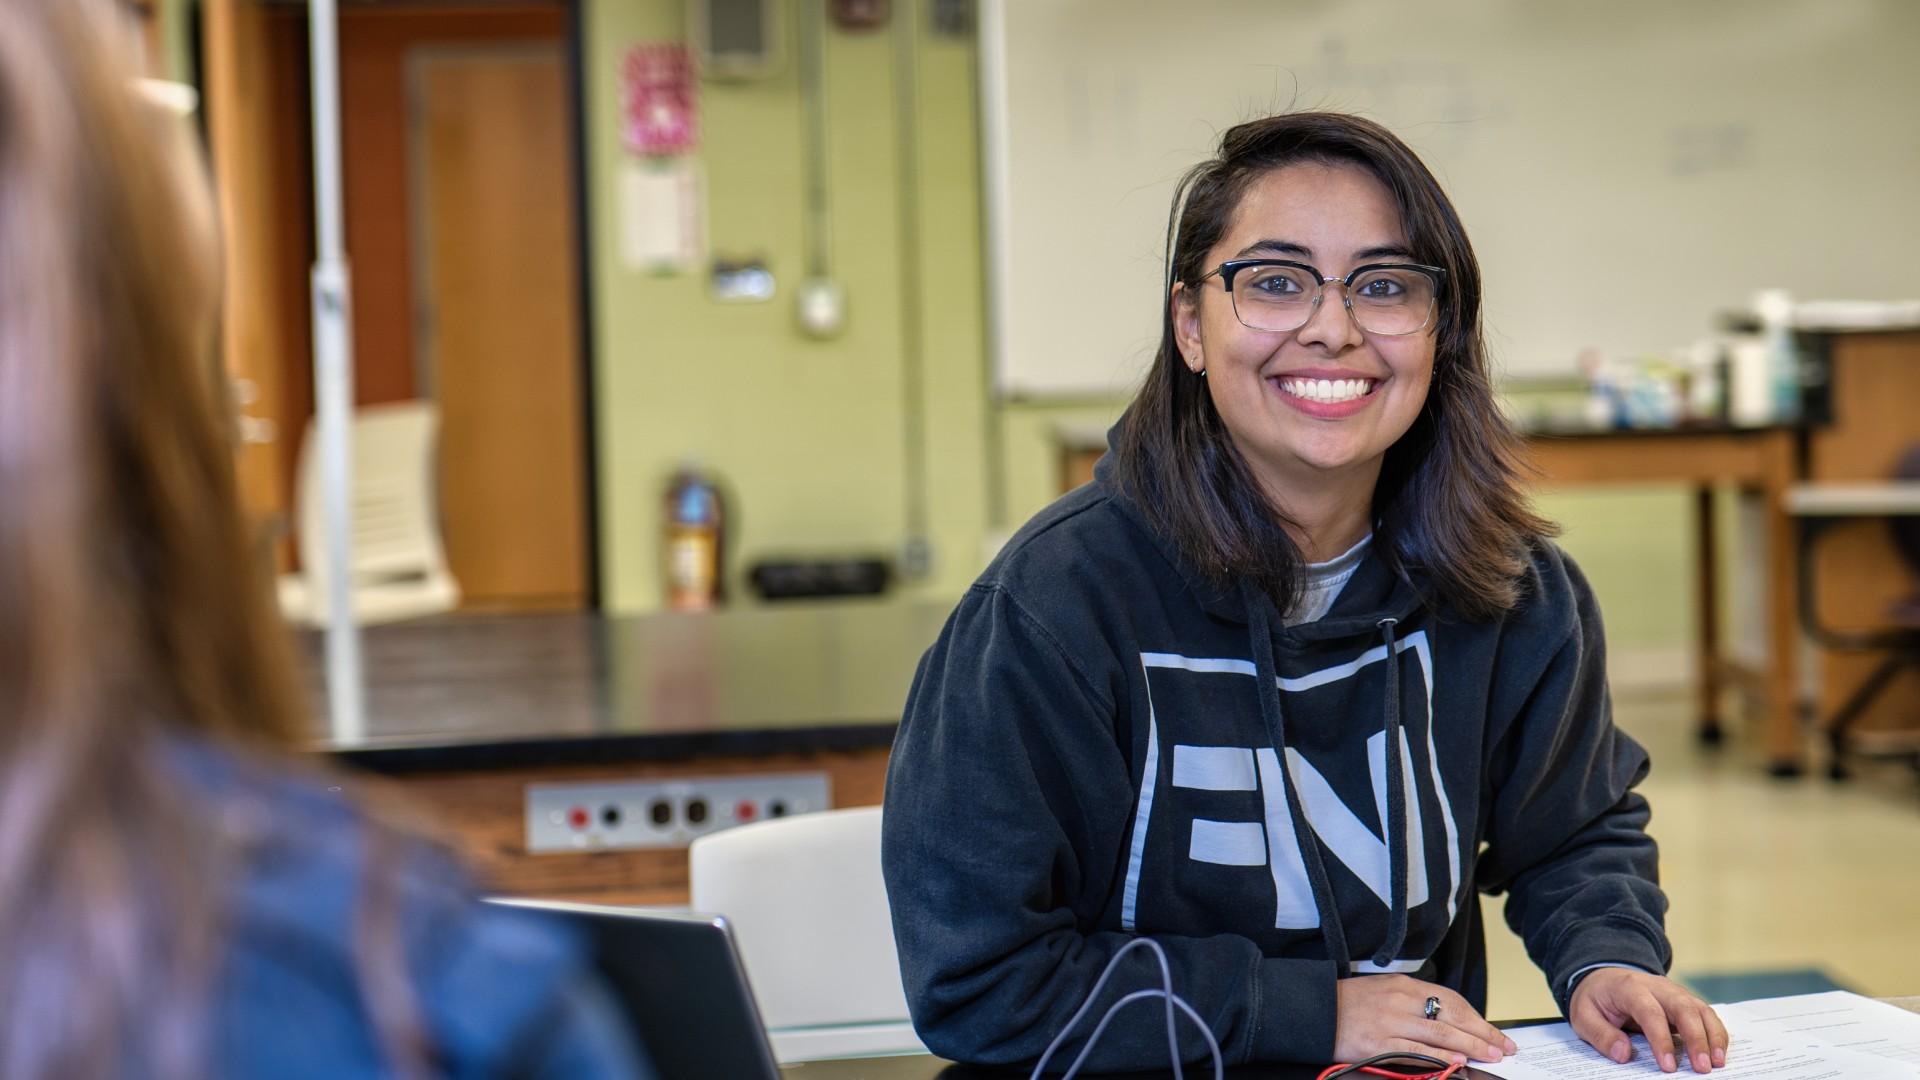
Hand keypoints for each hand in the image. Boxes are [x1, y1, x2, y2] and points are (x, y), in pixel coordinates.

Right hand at [1333, 975, 1517, 1065]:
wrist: (1315, 1009)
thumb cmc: (1350, 1003)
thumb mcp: (1385, 991)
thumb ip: (1414, 1003)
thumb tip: (1448, 1023)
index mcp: (1404, 985)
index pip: (1451, 1001)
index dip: (1477, 1018)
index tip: (1495, 1033)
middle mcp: (1400, 1001)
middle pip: (1450, 1017)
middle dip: (1481, 1034)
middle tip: (1502, 1047)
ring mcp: (1389, 1022)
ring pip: (1439, 1034)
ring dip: (1469, 1046)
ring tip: (1489, 1055)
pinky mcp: (1377, 1043)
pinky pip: (1415, 1051)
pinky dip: (1439, 1057)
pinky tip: (1456, 1062)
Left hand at [1569, 968, 1729, 1072]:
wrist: (1604, 978)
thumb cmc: (1596, 999)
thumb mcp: (1583, 1016)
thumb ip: (1601, 1035)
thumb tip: (1624, 1055)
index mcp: (1629, 988)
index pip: (1650, 1012)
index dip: (1661, 1039)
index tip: (1668, 1066)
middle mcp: (1657, 986)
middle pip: (1683, 1007)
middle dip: (1696, 1038)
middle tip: (1703, 1068)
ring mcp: (1674, 992)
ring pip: (1700, 1009)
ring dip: (1713, 1035)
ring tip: (1717, 1063)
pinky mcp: (1684, 1001)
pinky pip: (1705, 1014)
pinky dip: (1716, 1032)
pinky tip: (1718, 1053)